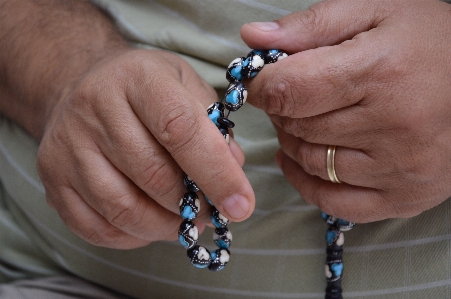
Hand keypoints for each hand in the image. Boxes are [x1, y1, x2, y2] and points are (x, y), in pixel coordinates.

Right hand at [37, 49, 254, 248]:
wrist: (81, 85)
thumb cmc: (145, 89)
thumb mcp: (186, 86)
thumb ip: (214, 126)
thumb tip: (234, 170)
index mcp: (137, 78)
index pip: (179, 129)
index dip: (216, 173)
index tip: (242, 204)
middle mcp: (94, 108)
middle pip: (153, 175)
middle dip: (194, 205)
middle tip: (215, 212)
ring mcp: (67, 146)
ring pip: (124, 209)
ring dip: (166, 226)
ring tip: (187, 220)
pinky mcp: (52, 179)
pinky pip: (98, 228)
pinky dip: (135, 236)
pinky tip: (153, 223)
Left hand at [240, 0, 450, 221]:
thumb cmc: (433, 40)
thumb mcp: (375, 13)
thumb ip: (309, 26)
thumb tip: (251, 37)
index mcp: (381, 71)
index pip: (289, 90)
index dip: (262, 86)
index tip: (262, 80)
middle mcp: (393, 125)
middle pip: (298, 126)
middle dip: (281, 110)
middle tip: (291, 95)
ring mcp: (401, 168)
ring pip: (312, 163)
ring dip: (293, 142)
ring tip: (304, 120)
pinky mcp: (407, 196)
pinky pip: (334, 202)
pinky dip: (305, 183)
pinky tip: (299, 162)